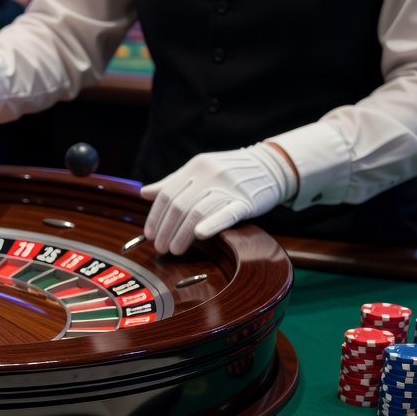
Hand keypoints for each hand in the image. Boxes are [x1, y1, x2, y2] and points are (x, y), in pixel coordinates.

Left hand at [139, 144, 294, 254]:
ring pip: (197, 212)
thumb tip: (144, 193)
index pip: (168, 194)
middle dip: (166, 230)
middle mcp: (209, 174)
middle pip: (179, 206)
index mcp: (195, 167)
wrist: (272, 165)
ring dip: (182, 234)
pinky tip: (199, 236)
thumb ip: (173, 182)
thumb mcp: (201, 170)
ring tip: (174, 250)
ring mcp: (228, 187)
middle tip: (160, 248)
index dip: (156, 216)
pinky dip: (211, 224)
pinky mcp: (246, 201)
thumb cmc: (231, 172)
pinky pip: (226, 213)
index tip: (149, 234)